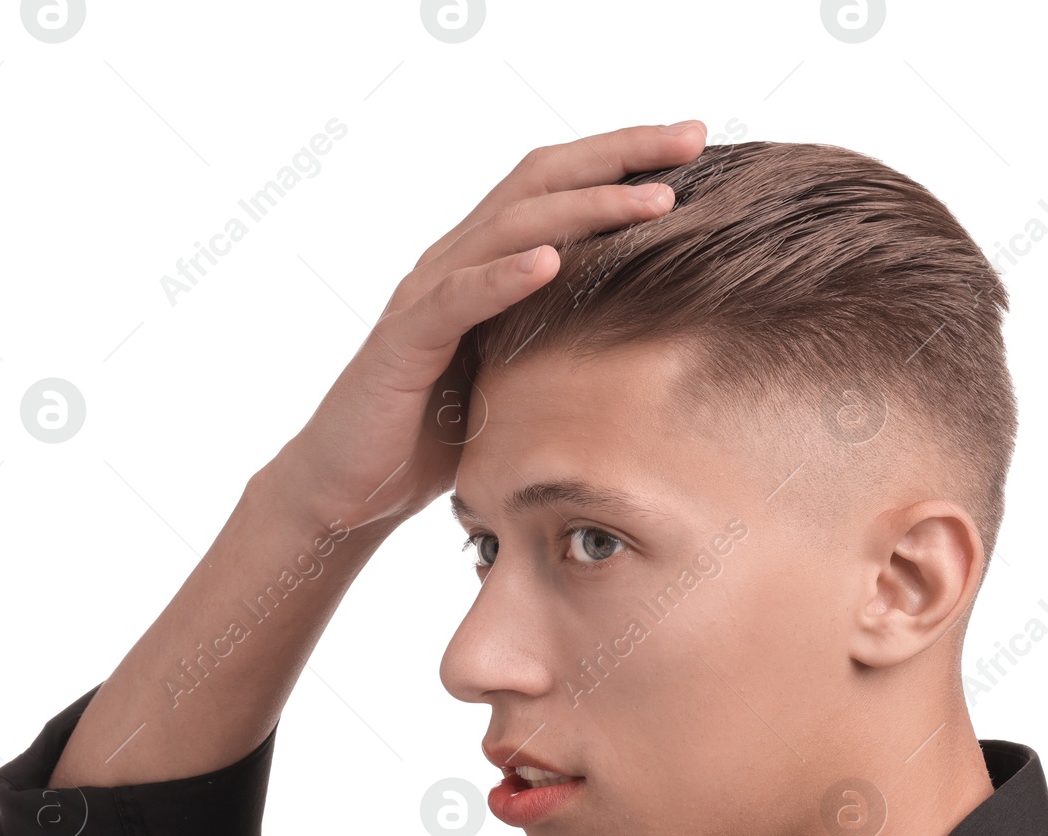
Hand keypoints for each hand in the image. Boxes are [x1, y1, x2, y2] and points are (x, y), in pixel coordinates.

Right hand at [272, 120, 708, 530]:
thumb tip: (645, 327)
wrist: (351, 485)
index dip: (623, 157)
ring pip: (509, 228)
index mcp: (485, 261)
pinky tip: (550, 262)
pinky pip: (457, 300)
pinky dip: (503, 278)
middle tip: (692, 138)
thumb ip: (560, 333)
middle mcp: (456, 260)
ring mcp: (427, 295)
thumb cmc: (437, 432)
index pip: (558, 185)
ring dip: (584, 209)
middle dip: (620, 156)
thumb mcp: (518, 372)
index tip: (696, 141)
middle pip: (541, 181)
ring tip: (649, 200)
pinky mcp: (405, 342)